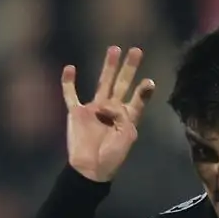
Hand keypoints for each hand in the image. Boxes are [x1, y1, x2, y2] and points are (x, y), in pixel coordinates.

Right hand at [62, 45, 155, 183]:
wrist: (91, 168)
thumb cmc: (113, 155)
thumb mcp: (126, 137)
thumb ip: (124, 116)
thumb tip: (111, 103)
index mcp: (127, 117)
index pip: (138, 100)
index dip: (143, 91)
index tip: (150, 81)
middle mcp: (112, 109)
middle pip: (121, 83)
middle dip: (129, 68)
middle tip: (137, 50)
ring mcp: (94, 109)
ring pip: (102, 83)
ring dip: (108, 67)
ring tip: (114, 49)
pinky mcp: (77, 112)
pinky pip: (71, 94)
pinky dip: (68, 82)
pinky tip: (70, 68)